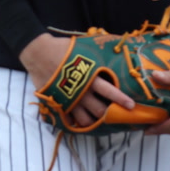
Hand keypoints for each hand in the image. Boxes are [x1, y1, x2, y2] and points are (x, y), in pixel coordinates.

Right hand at [20, 33, 135, 128]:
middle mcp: (81, 92)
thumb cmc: (63, 49)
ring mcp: (70, 100)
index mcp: (89, 78)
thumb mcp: (85, 50)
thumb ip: (99, 57)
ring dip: (95, 122)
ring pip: (86, 120)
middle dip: (110, 115)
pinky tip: (83, 122)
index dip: (121, 100)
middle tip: (117, 116)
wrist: (38, 52)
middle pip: (100, 111)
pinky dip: (78, 122)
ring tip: (101, 121)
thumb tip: (117, 47)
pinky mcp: (59, 104)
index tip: (131, 106)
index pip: (109, 91)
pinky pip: (71, 120)